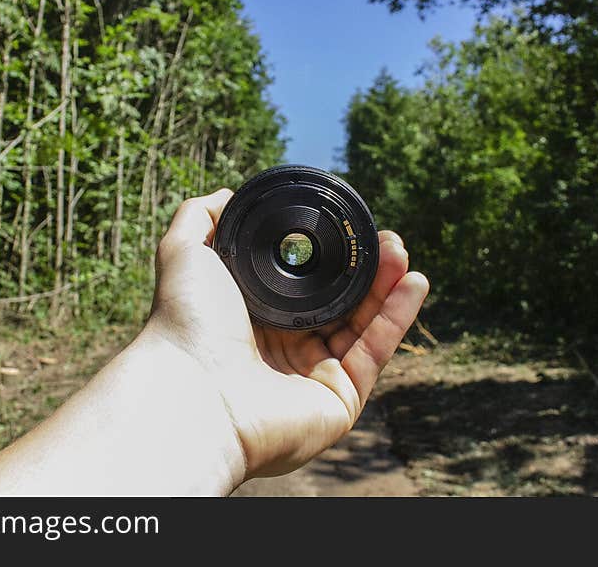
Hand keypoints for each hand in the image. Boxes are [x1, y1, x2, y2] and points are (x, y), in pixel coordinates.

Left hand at [146, 188, 429, 479]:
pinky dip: (396, 318)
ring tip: (401, 252)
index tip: (349, 227)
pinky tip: (413, 282)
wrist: (191, 391)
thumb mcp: (185, 253)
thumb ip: (200, 217)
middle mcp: (284, 349)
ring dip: (387, 288)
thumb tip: (226, 195)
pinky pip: (374, 353)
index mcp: (253, 319)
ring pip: (362, 325)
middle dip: (366, 270)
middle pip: (339, 304)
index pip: (304, 285)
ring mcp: (313, 377)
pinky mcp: (339, 401)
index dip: (331, 257)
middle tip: (387, 239)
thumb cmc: (184, 324)